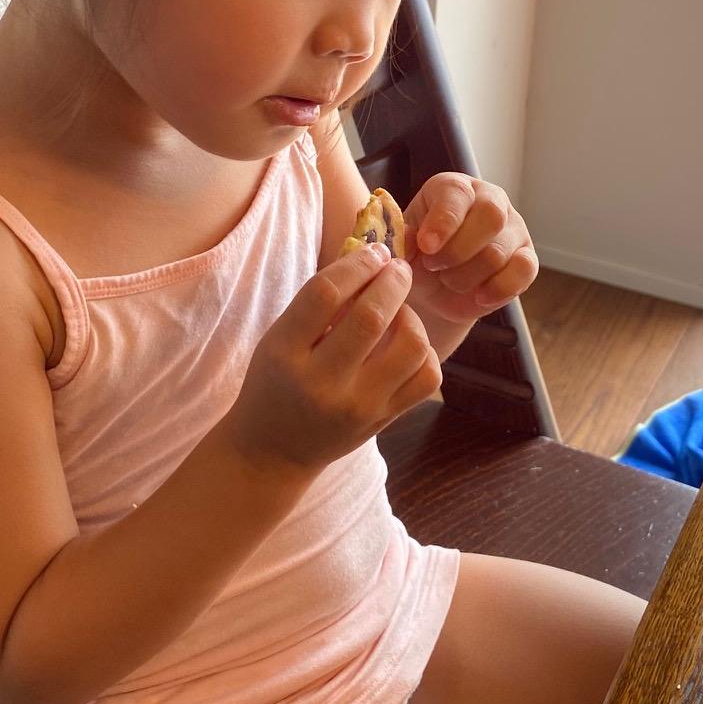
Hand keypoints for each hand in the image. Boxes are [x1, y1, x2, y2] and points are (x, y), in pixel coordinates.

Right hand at [225, 244, 441, 479]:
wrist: (275, 451)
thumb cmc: (277, 381)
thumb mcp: (280, 338)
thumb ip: (319, 302)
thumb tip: (373, 256)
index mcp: (284, 352)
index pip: (325, 294)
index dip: (357, 264)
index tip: (374, 252)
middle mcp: (321, 382)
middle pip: (372, 317)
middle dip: (393, 281)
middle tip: (398, 269)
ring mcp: (357, 406)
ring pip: (411, 346)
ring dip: (411, 317)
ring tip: (400, 311)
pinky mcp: (383, 420)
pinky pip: (427, 378)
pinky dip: (425, 352)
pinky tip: (407, 344)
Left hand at [404, 174, 538, 327]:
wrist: (434, 293)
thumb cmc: (418, 259)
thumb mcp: (404, 248)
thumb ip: (405, 240)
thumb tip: (411, 237)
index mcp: (455, 188)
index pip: (458, 193)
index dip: (444, 220)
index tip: (427, 245)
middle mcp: (490, 200)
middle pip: (490, 216)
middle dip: (457, 251)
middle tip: (434, 266)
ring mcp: (514, 229)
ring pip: (498, 252)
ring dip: (466, 276)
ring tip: (449, 281)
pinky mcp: (527, 258)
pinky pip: (524, 271)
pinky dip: (498, 290)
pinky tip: (478, 297)